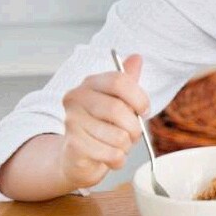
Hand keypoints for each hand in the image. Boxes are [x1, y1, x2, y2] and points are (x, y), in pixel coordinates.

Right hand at [58, 54, 149, 189]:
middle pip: (118, 109)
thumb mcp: (120, 101)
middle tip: (133, 134)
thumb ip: (128, 81)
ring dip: (127, 145)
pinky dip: (118, 159)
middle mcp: (76, 98)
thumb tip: (136, 57)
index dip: (139, 98)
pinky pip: (111, 153)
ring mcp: (71, 121)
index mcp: (90, 83)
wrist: (78, 156)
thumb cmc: (104, 125)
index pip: (119, 81)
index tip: (144, 111)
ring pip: (118, 135)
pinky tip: (111, 156)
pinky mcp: (73, 145)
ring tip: (119, 145)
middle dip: (135, 127)